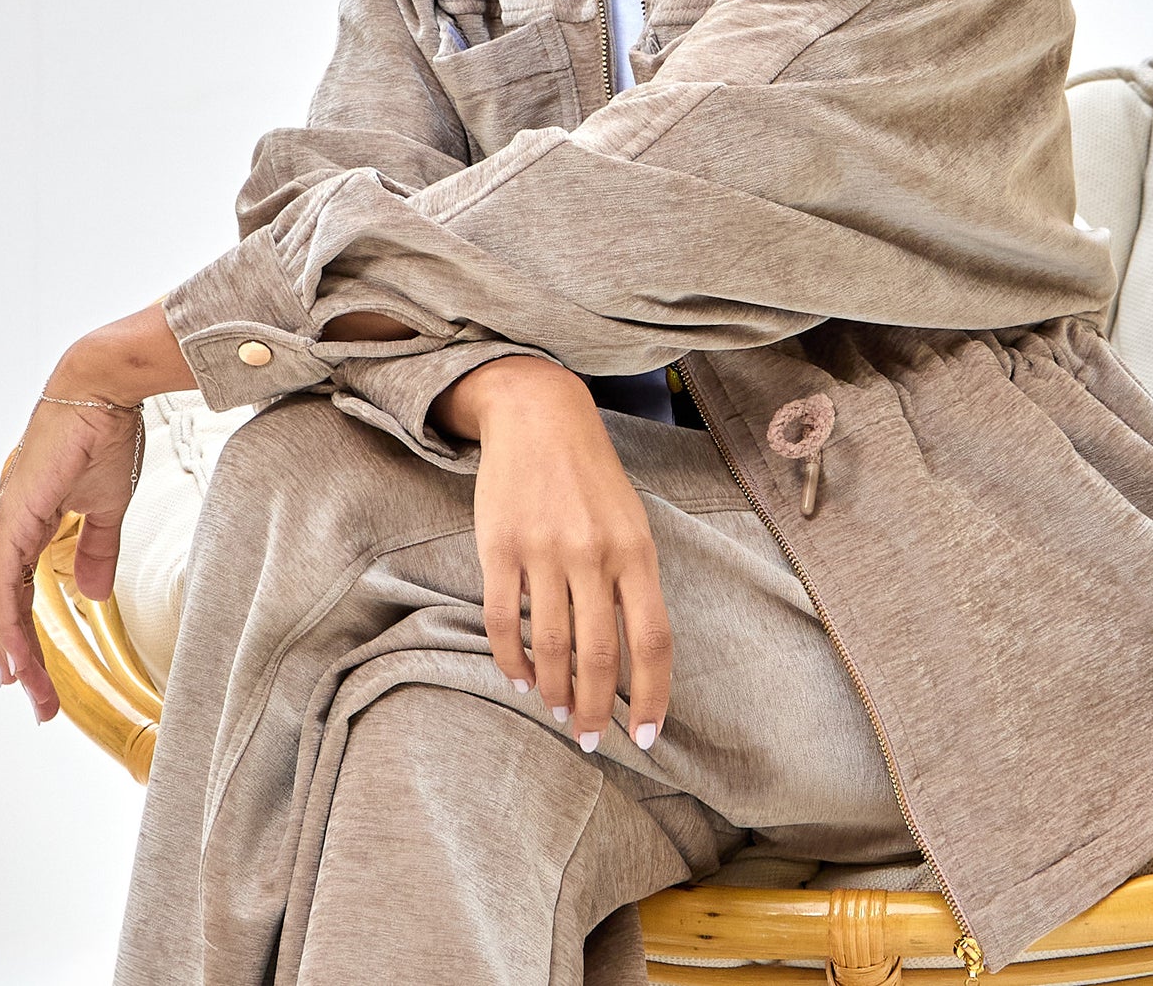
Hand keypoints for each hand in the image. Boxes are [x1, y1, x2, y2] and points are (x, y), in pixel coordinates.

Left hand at [0, 301, 192, 719]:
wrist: (102, 389)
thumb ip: (95, 550)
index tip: (35, 680)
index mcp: (26, 521)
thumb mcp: (104, 505)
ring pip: (0, 604)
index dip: (24, 637)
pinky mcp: (12, 518)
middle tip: (36, 702)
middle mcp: (8, 524)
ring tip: (30, 692)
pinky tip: (15, 655)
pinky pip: (4, 585)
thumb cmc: (104, 435)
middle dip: (19, 658)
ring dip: (14, 651)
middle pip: (4, 607)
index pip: (18, 592)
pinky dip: (7, 624)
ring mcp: (6, 522)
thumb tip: (89, 594)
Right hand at [436, 358, 671, 754]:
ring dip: (555, 692)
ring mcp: (545, 550)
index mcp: (636, 550)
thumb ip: (634, 583)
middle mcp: (594, 554)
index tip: (646, 738)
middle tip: (589, 738)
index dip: (652, 697)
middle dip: (596, 711)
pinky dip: (513, 661)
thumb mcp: (631, 522)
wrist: (538, 413)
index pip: (653, 641)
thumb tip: (637, 661)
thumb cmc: (591, 477)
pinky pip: (505, 622)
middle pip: (599, 657)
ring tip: (557, 711)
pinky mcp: (500, 547)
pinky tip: (521, 677)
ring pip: (552, 647)